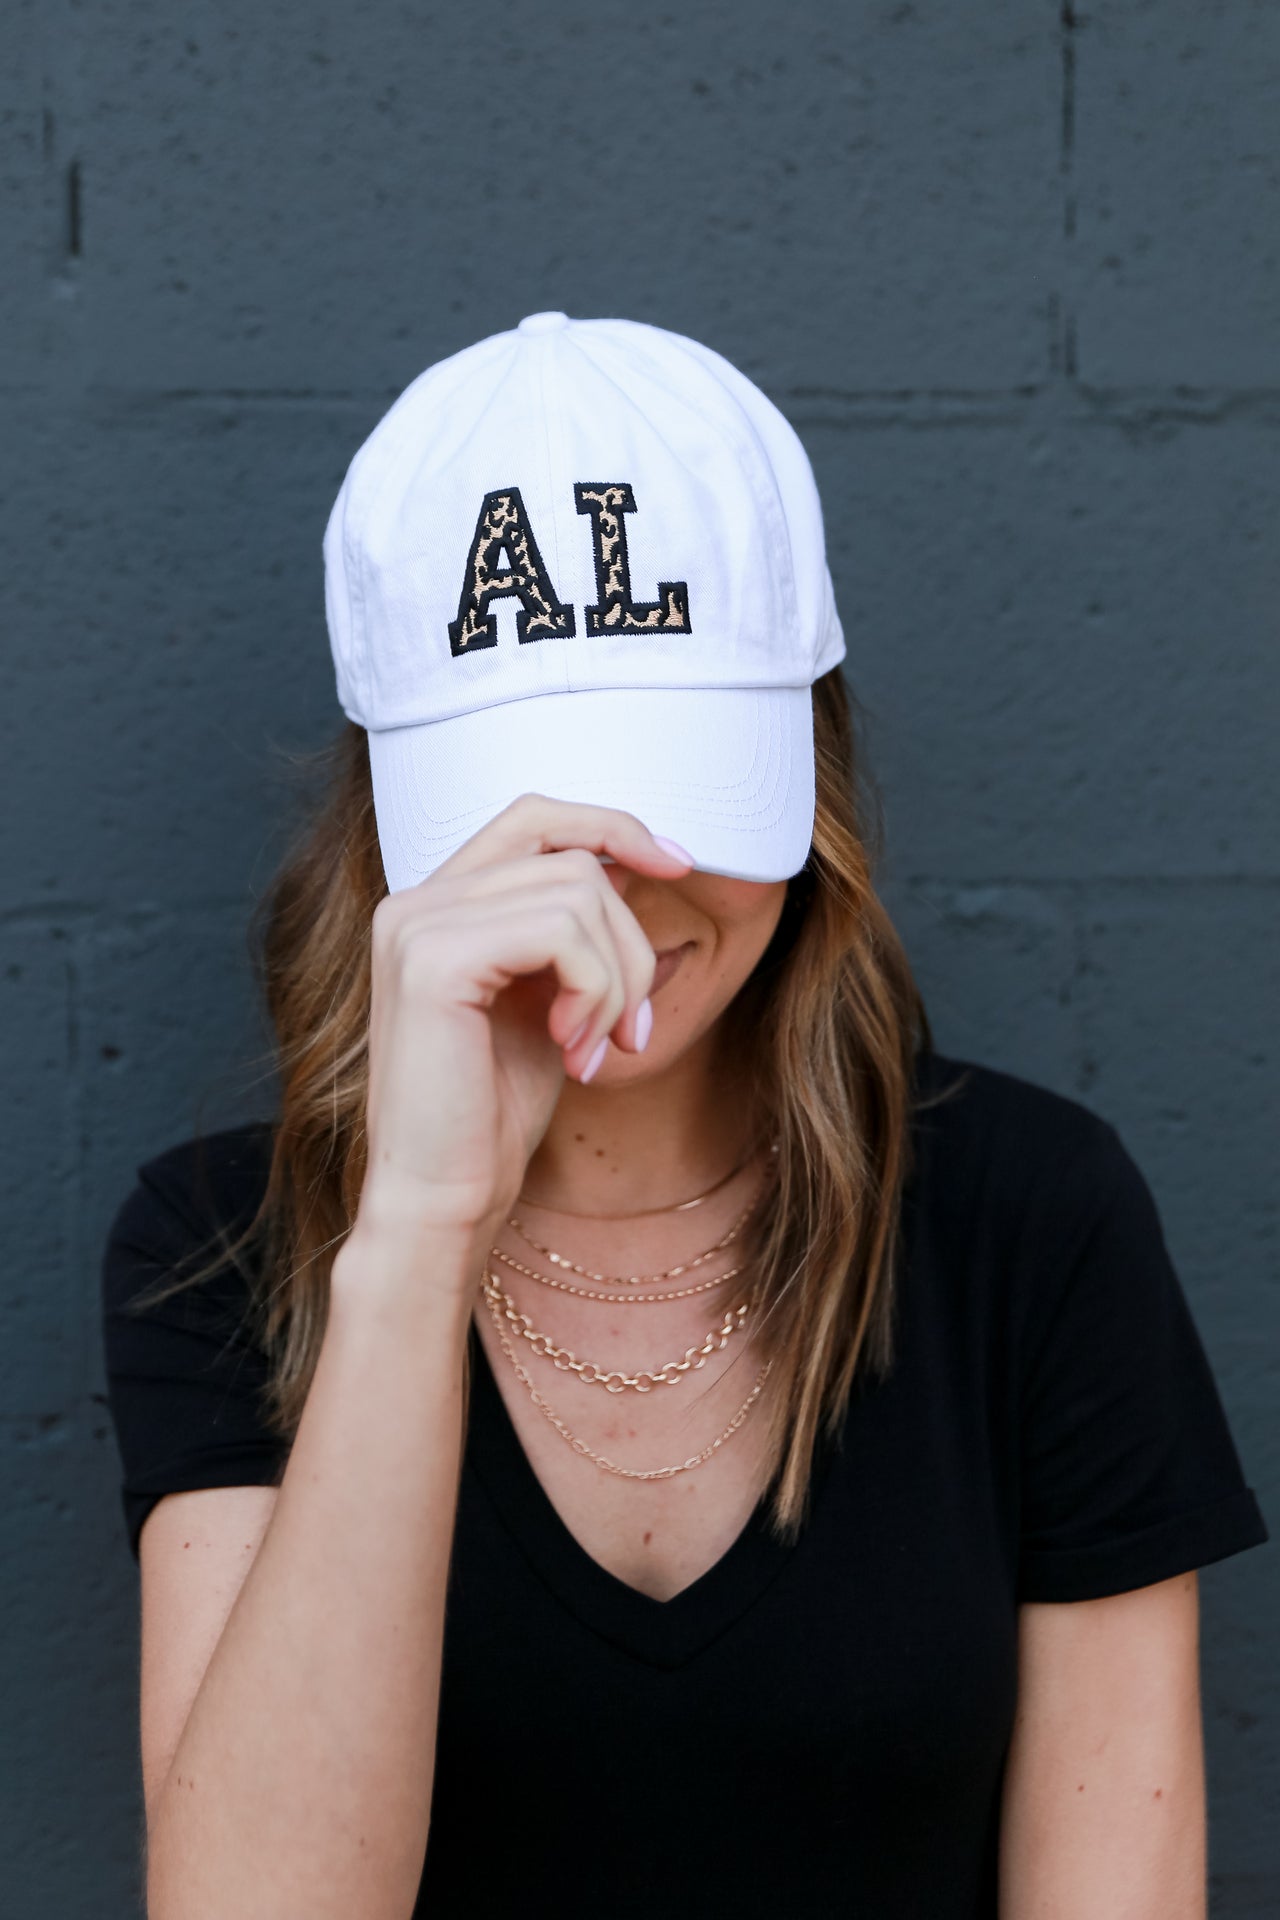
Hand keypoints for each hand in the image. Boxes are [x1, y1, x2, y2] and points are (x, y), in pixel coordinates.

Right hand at [354, 794, 691, 1279]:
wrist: (439, 1199)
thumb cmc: (490, 1117)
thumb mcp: (546, 1001)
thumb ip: (569, 933)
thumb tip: (632, 863)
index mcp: (435, 907)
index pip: (535, 818)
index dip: (613, 827)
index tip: (679, 866)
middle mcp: (414, 901)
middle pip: (574, 860)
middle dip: (630, 943)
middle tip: (631, 1030)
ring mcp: (415, 924)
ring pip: (579, 891)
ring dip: (618, 978)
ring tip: (597, 1048)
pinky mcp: (431, 958)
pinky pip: (561, 930)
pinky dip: (595, 990)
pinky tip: (574, 1049)